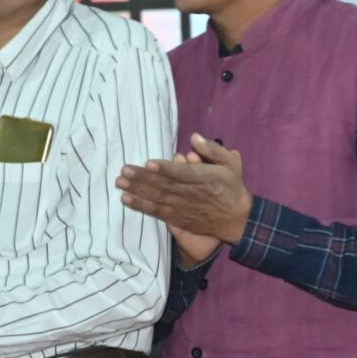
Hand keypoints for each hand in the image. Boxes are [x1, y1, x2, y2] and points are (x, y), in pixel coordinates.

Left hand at [116, 136, 252, 253]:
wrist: (236, 219)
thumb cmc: (232, 187)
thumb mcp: (232, 164)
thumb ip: (214, 150)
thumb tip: (194, 138)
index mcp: (206, 178)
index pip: (182, 173)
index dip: (165, 169)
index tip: (149, 162)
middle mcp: (192, 194)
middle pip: (165, 185)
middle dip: (143, 178)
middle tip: (124, 170)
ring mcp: (183, 207)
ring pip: (157, 198)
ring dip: (137, 191)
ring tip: (120, 182)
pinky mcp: (177, 218)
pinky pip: (156, 212)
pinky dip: (140, 206)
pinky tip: (126, 199)